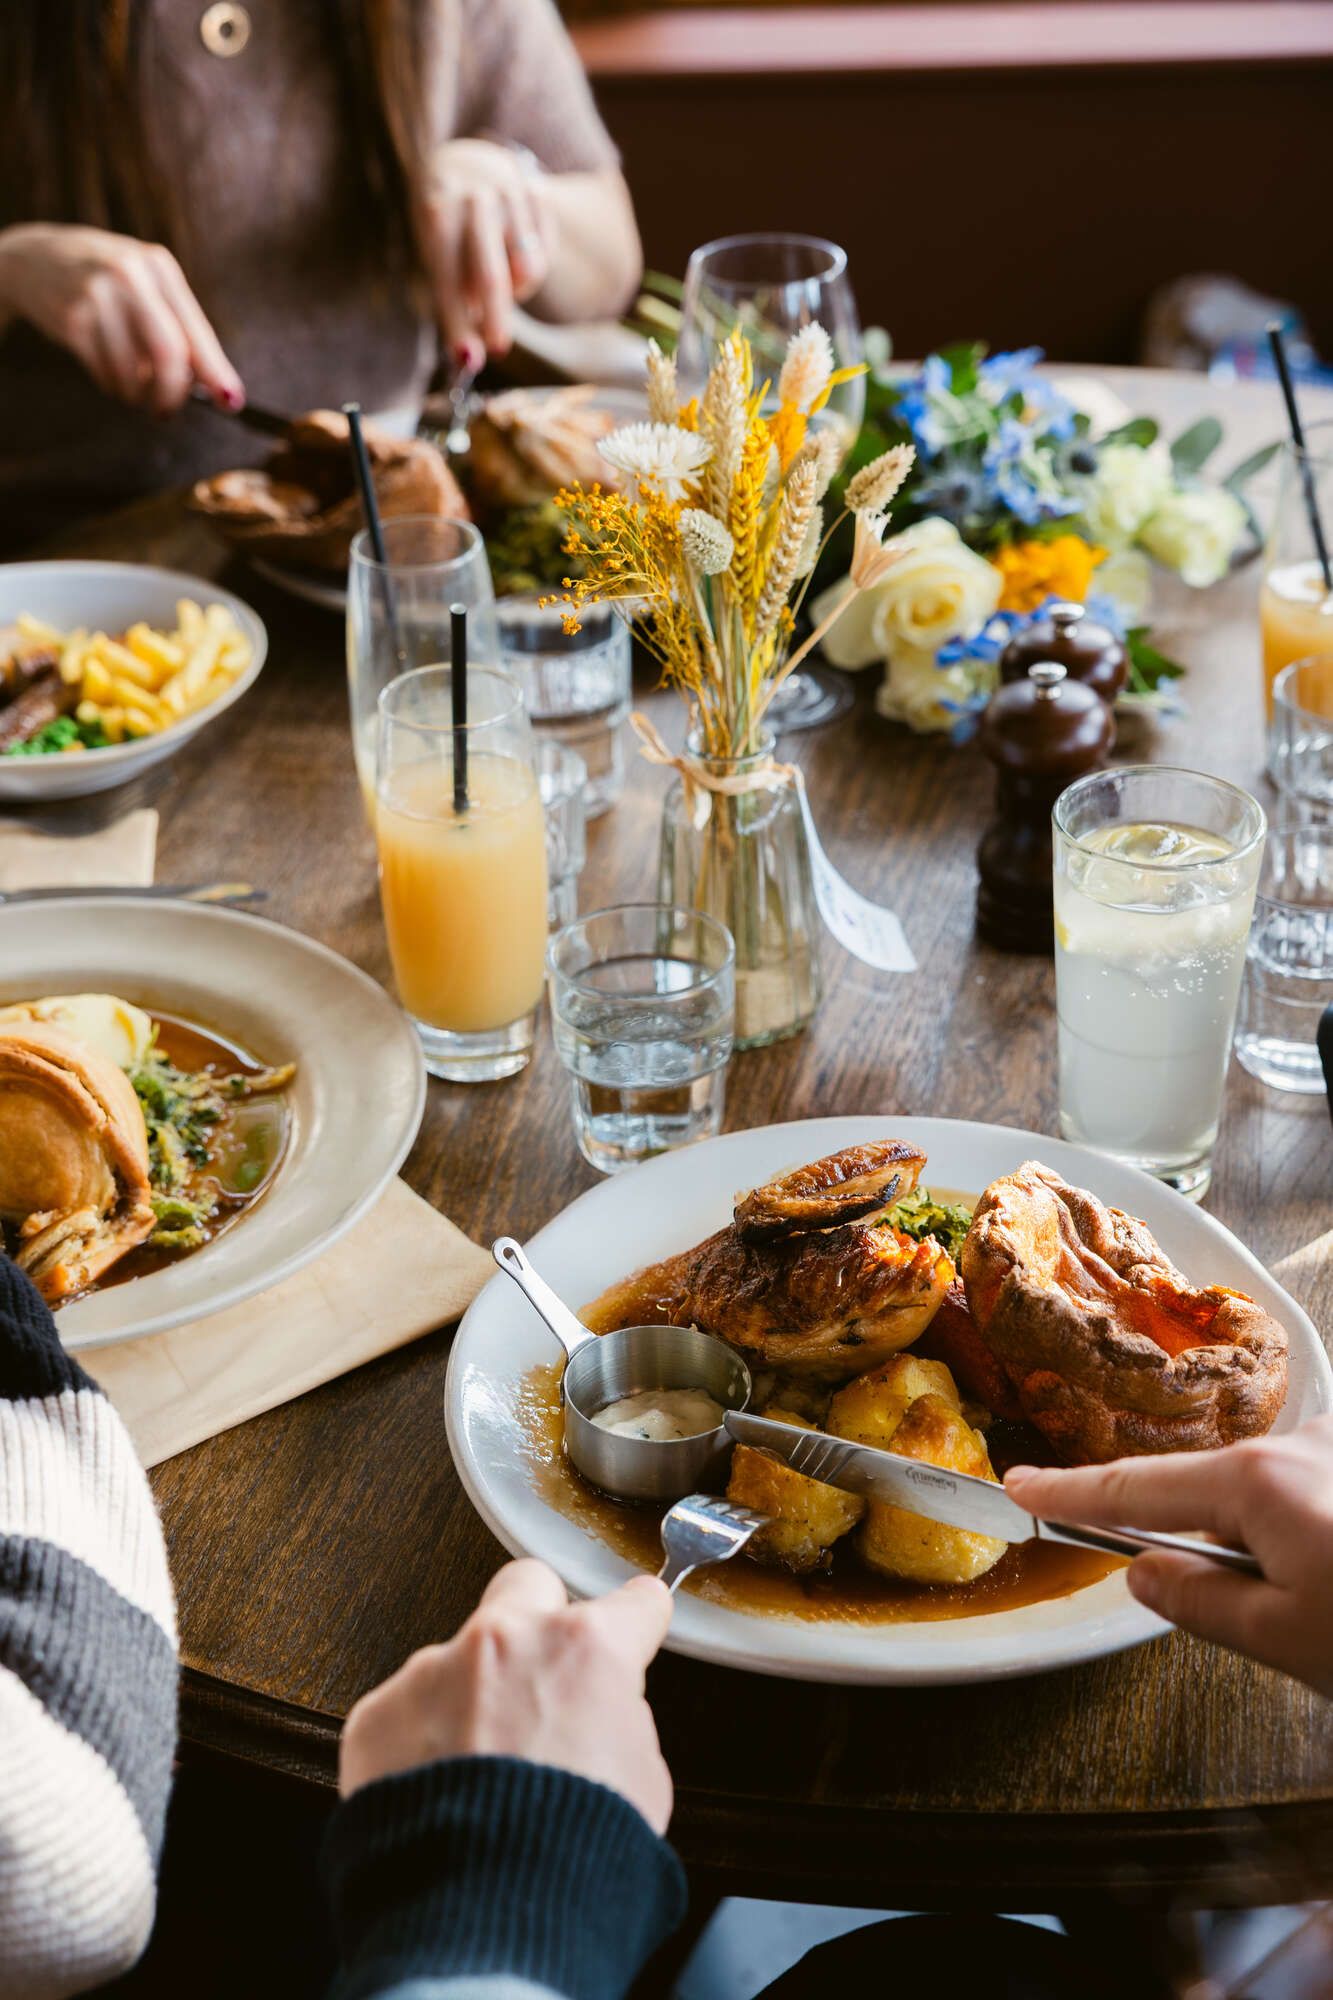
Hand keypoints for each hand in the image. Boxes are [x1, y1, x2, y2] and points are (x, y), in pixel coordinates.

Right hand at [0, 222, 242, 415]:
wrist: (34, 258)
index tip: (231, 402)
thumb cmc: (105, 282)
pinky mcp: (72, 318)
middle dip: (173, 394)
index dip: (215, 373)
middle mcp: (130, 275)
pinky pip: (105, 374)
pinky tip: (109, 375)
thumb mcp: (145, 285)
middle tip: (167, 411)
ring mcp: (98, 295)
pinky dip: (113, 386)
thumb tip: (217, 386)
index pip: (196, 331)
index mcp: (158, 267)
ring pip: (135, 372)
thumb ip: (178, 326)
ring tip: (132, 390)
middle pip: (169, 354)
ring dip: (136, 395)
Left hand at [340, 1559, 674, 1832]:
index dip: (637, 1621)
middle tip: (542, 1675)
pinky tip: (436, 1792)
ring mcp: (434, 1671)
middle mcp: (506, 1641)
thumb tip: (602, 1715)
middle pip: (528, 1583)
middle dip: (539, 1619)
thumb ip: (620, 1723)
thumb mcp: (643, 1783)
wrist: (485, 1916)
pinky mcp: (378, 1714)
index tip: (633, 1626)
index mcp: (586, 1650)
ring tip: (480, 1772)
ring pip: (458, 1658)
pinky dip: (419, 1744)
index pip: (633, 1601)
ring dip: (471, 1697)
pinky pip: (405, 1711)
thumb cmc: (570, 1856)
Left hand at [415, 138, 554, 366]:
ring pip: (526, 269)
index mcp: (438, 213)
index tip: (468, 357)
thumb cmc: (448, 226)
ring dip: (514, 290)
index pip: (449, 278)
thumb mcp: (437, 254)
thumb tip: (468, 360)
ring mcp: (510, 193)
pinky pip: (545, 255)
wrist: (470, 162)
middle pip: (492, 275)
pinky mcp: (538, 193)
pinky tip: (515, 258)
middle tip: (497, 349)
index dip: (458, 320)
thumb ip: (452, 302)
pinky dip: (530, 270)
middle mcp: (475, 198)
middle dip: (496, 318)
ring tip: (498, 283)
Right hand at [1005, 1414, 1332, 1695]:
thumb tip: (1145, 1575)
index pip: (1134, 1489)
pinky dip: (1311, 1538)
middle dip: (1217, 1554)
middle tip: (1273, 1618)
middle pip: (1210, 1497)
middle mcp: (1298, 1443)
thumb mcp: (1287, 1638)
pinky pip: (1306, 1496)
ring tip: (1328, 1609)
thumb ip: (1201, 1601)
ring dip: (1276, 1552)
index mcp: (1258, 1480)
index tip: (1020, 1486)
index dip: (1069, 1493)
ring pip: (1266, 1503)